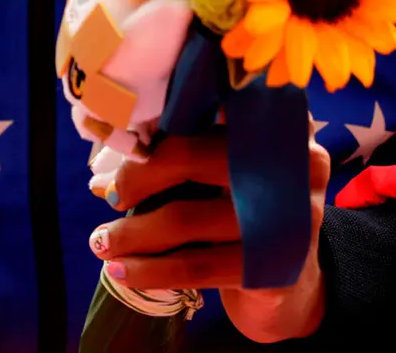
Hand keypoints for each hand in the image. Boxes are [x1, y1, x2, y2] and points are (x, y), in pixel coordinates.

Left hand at [86, 129, 329, 343]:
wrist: (289, 289)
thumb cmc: (240, 217)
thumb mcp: (218, 178)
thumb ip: (175, 161)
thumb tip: (102, 178)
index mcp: (276, 123)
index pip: (206, 105)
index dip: (153, 121)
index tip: (117, 138)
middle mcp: (293, 164)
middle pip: (190, 156)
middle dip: (136, 176)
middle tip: (111, 196)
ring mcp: (290, 219)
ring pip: (185, 217)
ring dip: (132, 232)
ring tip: (102, 242)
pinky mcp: (273, 269)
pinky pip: (194, 267)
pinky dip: (148, 270)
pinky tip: (119, 271)